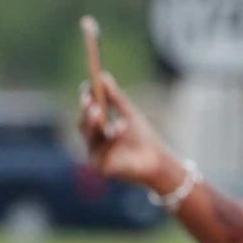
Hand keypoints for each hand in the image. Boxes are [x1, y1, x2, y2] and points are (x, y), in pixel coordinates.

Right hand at [76, 74, 181, 192]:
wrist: (158, 162)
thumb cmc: (143, 138)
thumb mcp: (129, 114)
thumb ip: (116, 97)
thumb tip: (102, 75)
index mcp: (98, 128)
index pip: (87, 111)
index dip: (86, 98)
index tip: (88, 84)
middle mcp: (93, 142)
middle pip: (84, 124)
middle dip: (87, 112)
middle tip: (91, 100)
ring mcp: (95, 155)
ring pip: (91, 136)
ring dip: (98, 124)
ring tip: (105, 113)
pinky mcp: (101, 167)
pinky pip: (101, 151)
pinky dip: (111, 139)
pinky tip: (120, 127)